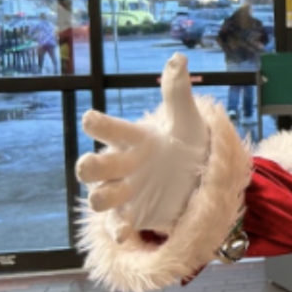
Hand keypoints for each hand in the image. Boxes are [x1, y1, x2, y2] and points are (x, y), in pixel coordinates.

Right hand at [76, 54, 208, 240]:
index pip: (106, 128)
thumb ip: (178, 93)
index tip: (92, 118)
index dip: (97, 123)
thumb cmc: (188, 145)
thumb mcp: (188, 120)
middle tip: (90, 164)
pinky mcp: (133, 216)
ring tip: (110, 195)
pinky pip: (117, 226)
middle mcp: (121, 166)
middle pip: (91, 166)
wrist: (203, 180)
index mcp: (131, 139)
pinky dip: (118, 229)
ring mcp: (124, 192)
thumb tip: (178, 58)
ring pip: (99, 197)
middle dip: (88, 165)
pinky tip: (124, 233)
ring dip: (101, 196)